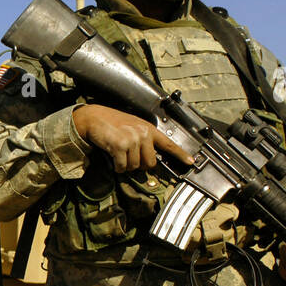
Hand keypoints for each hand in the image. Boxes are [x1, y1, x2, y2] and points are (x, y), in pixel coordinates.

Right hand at [72, 104, 191, 171]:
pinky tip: (113, 157)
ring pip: (135, 167)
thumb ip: (145, 140)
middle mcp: (143, 133)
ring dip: (125, 165)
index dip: (181, 155)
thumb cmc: (113, 123)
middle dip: (139, 164)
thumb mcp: (134, 127)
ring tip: (119, 153)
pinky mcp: (120, 146)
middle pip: (150, 163)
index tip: (190, 162)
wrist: (94, 118)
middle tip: (129, 156)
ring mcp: (132, 139)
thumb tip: (150, 161)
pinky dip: (117, 167)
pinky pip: (122, 167)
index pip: (168, 144)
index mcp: (149, 129)